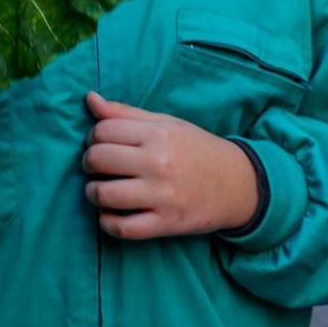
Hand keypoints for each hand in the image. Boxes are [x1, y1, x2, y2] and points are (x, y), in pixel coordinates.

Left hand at [82, 93, 260, 239]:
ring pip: (104, 194)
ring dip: (94, 193)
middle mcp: (159, 162)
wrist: (238, 184)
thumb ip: (126, 113)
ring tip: (101, 191)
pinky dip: (108, 222)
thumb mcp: (167, 124)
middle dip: (90, 163)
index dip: (94, 137)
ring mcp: (162, 195)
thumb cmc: (197, 150)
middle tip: (99, 167)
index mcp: (159, 134)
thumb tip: (90, 99)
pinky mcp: (166, 223)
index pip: (103, 130)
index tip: (102, 144)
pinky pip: (121, 227)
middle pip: (98, 159)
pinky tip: (111, 214)